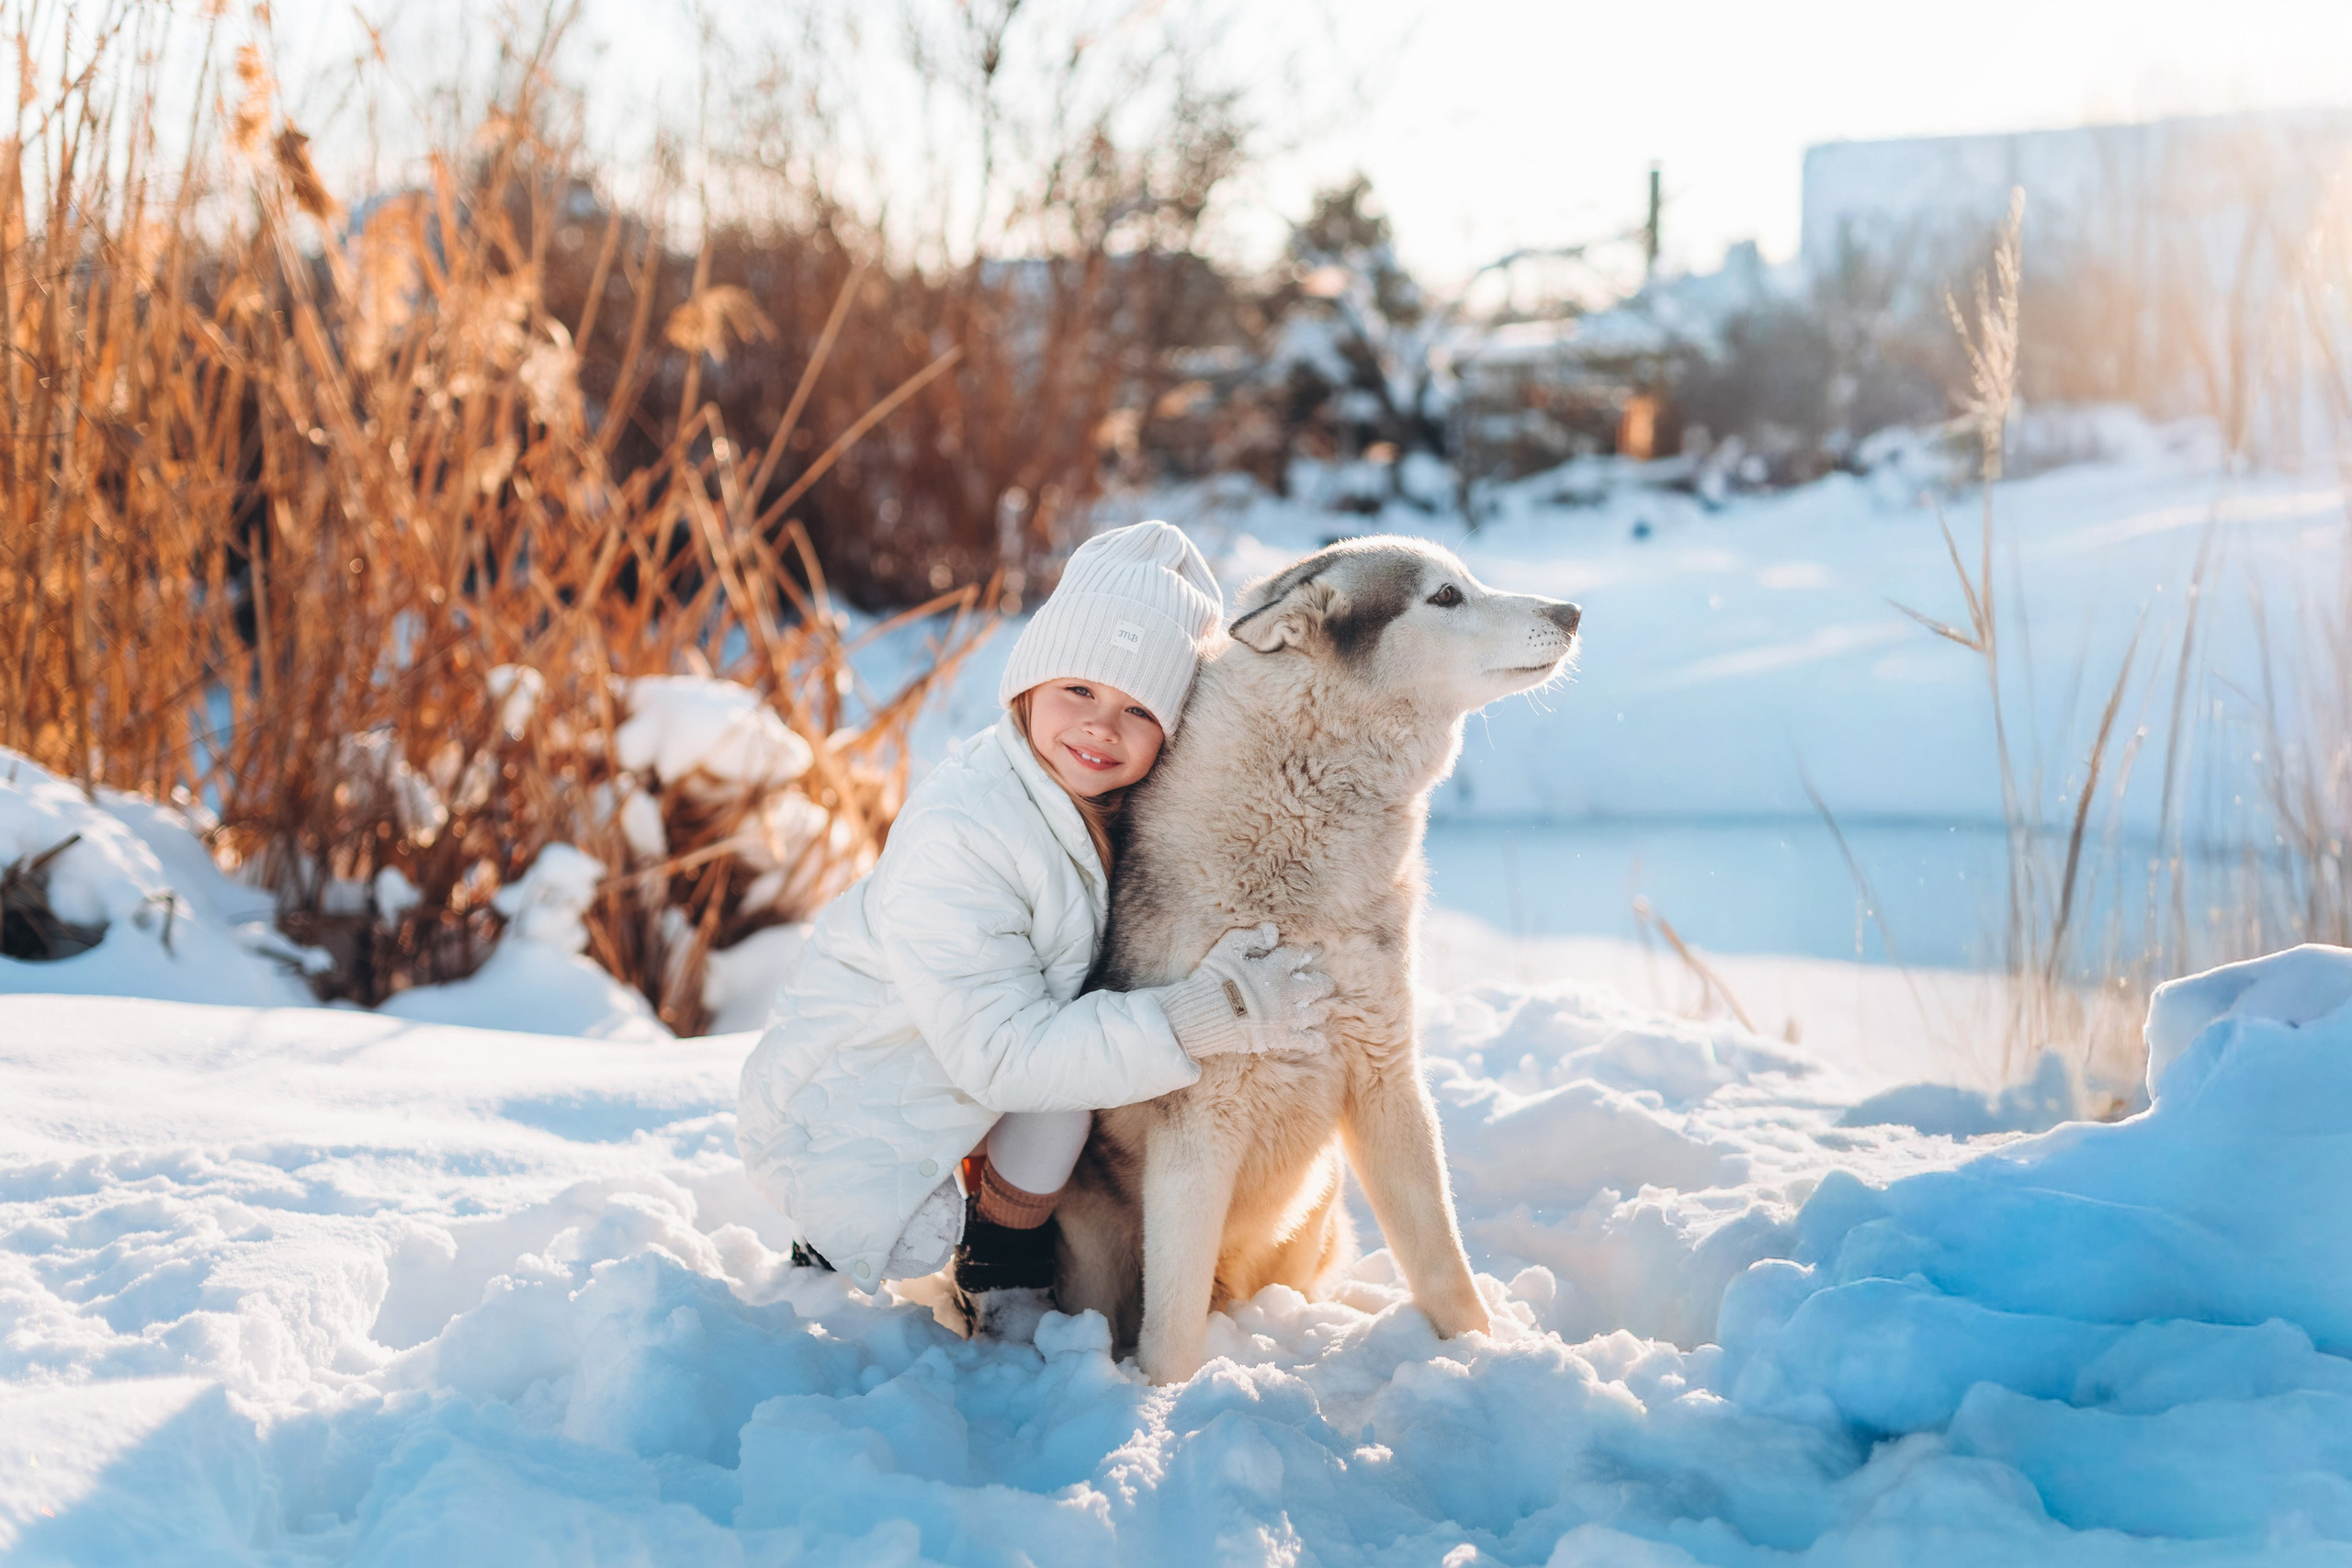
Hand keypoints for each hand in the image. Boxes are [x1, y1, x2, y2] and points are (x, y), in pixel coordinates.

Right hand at [1161, 923, 1336, 1059]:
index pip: (1299, 955)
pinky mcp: (1279, 1038)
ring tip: (1321, 1009)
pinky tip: (1319, 1039)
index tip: (1317, 949)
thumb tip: (1273, 932)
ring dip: (1320, 1009)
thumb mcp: (1227, 948)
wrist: (1204, 1014)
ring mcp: (1285, 1017)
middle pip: (1317, 986)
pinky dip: (1315, 1040)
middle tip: (1324, 984)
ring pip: (1316, 1013)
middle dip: (1323, 983)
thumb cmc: (1213, 978)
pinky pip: (1306, 1041)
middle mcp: (1285, 992)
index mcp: (1274, 968)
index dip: (1309, 951)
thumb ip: (1251, 936)